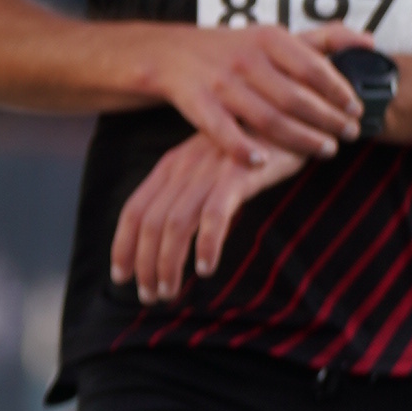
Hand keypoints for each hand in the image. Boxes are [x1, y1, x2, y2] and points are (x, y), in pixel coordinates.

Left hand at [108, 124, 315, 304]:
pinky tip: (206, 268)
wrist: (291, 114)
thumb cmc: (251, 149)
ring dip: (168, 262)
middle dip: (144, 264)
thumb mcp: (210, 169)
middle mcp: (183, 167)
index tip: (120, 277)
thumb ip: (190, 196)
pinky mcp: (238, 174)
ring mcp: (209, 170)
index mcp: (171, 166)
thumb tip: (174, 241)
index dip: (122, 246)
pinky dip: (207, 244)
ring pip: (175, 223)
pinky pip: (214, 214)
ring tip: (170, 292)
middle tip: (150, 296)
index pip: (134, 210)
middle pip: (149, 223)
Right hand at [148, 19, 366, 172]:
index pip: (313, 67)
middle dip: (328, 120)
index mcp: (269, 38)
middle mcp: (246, 59)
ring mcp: (221, 83)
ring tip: (325, 150)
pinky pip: (224, 132)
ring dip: (300, 139)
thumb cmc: (235, 48)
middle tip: (349, 135)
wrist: (172, 53)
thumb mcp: (276, 35)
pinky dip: (243, 148)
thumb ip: (324, 38)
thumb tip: (371, 43)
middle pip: (296, 97)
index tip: (358, 109)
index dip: (339, 91)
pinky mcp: (198, 104)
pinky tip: (263, 161)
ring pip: (267, 118)